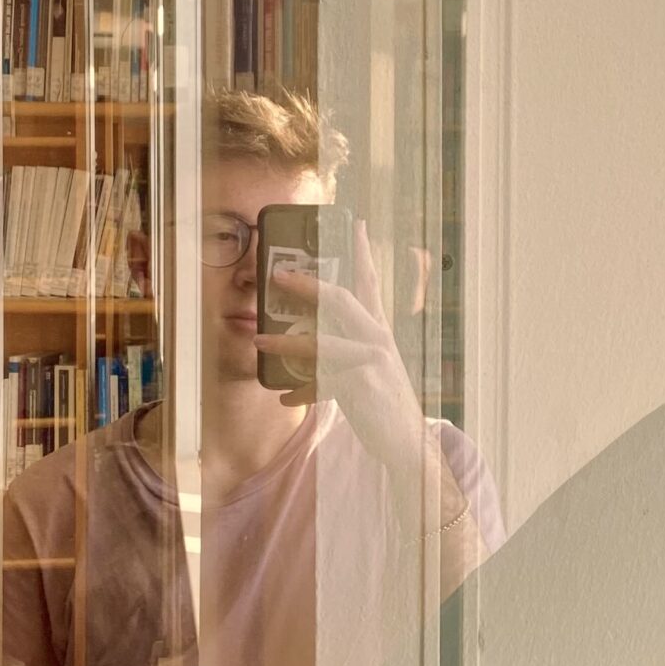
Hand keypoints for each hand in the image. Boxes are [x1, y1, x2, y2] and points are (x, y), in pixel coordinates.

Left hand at [257, 221, 428, 481]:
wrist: (406, 441)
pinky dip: (299, 390)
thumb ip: (342, 348)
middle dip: (306, 285)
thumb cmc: (380, 402)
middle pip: (340, 300)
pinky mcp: (360, 386)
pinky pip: (320, 382)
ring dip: (286, 342)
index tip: (356, 224)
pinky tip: (283, 396)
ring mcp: (370, 361)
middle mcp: (377, 339)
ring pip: (321, 343)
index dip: (363, 252)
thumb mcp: (367, 367)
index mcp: (378, 330)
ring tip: (259, 340)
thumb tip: (301, 337)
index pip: (371, 283)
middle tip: (276, 274)